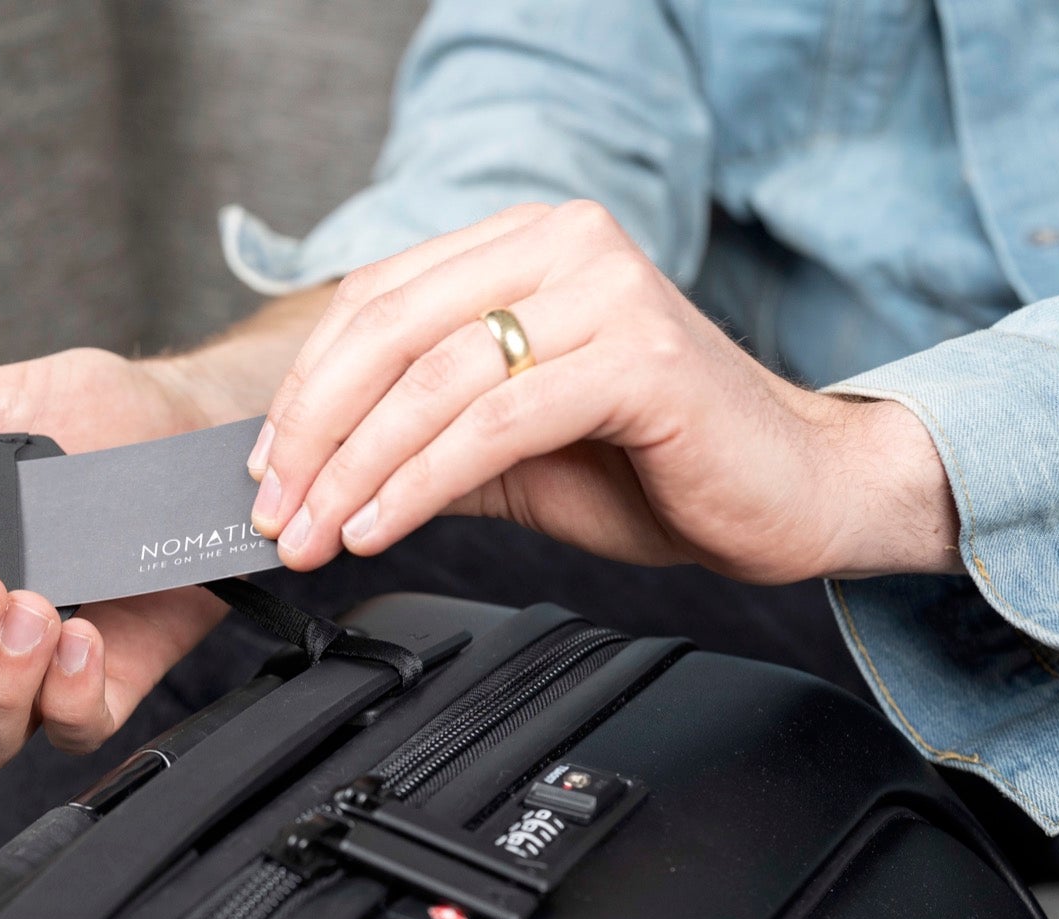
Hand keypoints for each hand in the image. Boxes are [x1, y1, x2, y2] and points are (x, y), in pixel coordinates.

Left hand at [247, 201, 961, 585]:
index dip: (306, 388)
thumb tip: (308, 477)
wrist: (794, 494)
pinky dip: (419, 481)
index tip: (264, 467)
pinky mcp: (638, 358)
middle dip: (314, 433)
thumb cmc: (656, 465)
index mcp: (526, 243)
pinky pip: (493, 422)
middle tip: (274, 510)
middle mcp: (564, 243)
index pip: (376, 300)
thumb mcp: (506, 451)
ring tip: (314, 535)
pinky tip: (379, 527)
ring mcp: (606, 291)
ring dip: (353, 469)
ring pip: (433, 379)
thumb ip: (418, 440)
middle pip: (389, 330)